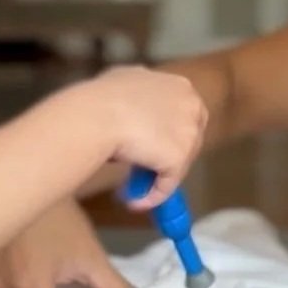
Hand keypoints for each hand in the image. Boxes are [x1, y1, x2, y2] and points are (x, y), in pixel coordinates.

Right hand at [70, 66, 207, 208]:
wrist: (96, 114)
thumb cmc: (101, 98)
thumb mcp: (124, 84)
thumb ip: (138, 96)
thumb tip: (128, 110)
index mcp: (180, 86)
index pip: (185, 115)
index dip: (169, 133)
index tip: (152, 146)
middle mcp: (191, 106)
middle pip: (187, 140)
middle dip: (166, 156)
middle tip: (143, 170)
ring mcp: (188, 134)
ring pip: (177, 164)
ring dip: (157, 179)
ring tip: (132, 191)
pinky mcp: (178, 158)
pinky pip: (166, 184)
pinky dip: (152, 196)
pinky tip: (134, 203)